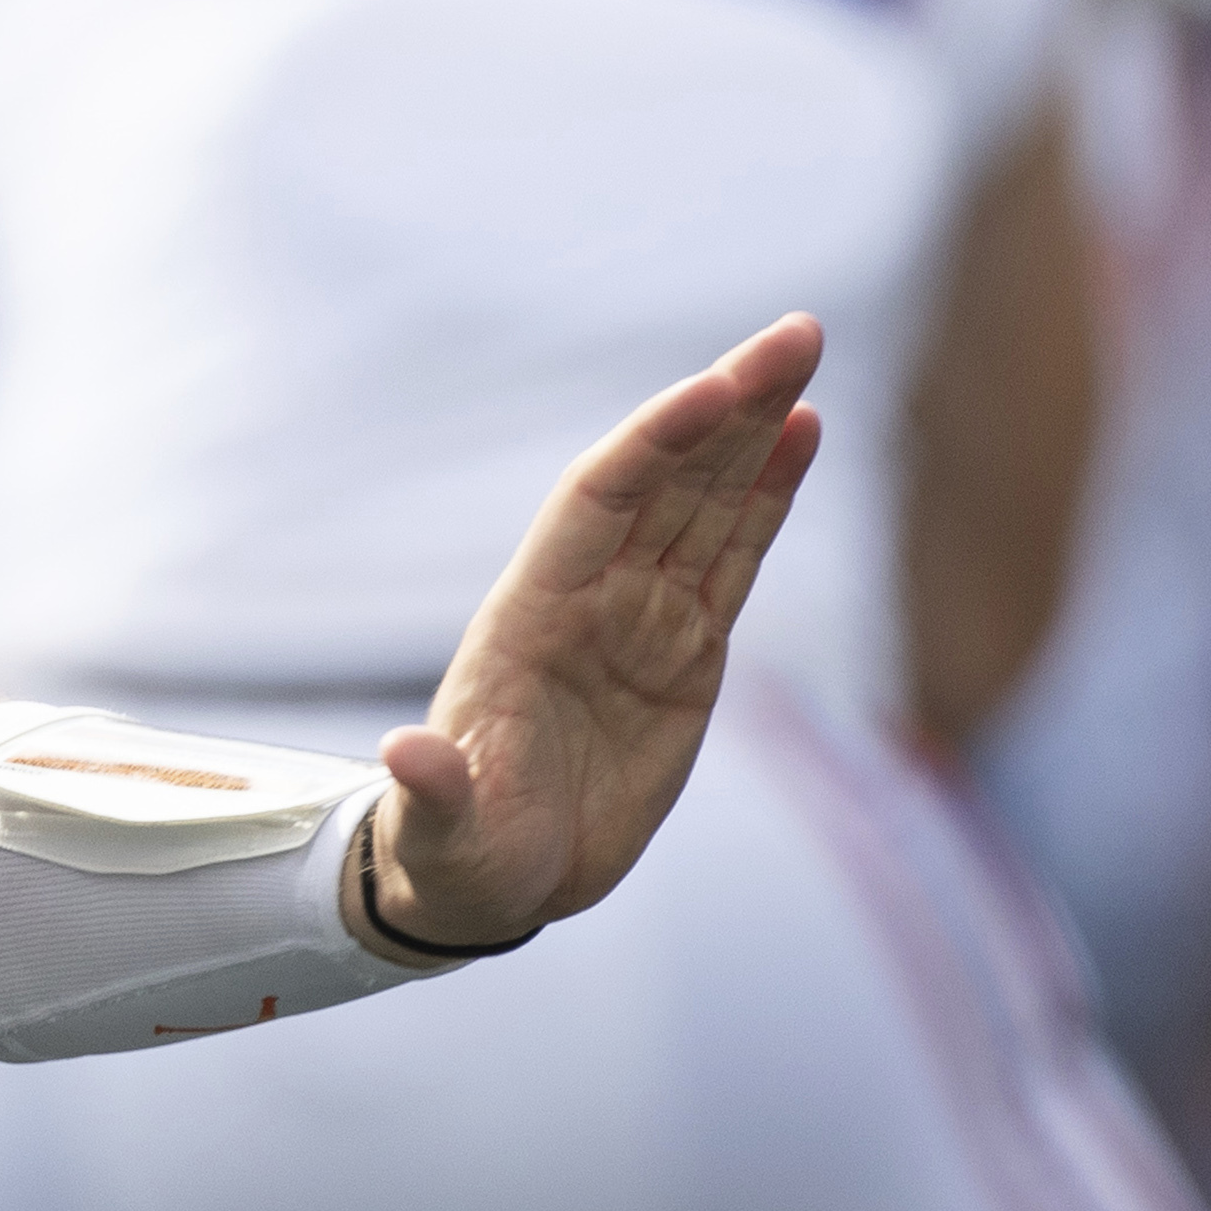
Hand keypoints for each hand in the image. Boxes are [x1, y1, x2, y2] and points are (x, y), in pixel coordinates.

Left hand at [364, 315, 827, 953]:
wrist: (493, 878)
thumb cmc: (459, 853)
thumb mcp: (444, 832)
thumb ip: (433, 792)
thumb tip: (404, 755)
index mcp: (531, 617)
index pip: (600, 502)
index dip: (656, 443)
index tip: (717, 387)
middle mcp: (590, 596)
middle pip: (667, 476)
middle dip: (729, 403)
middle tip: (799, 332)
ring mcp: (641, 616)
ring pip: (707, 499)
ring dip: (757, 427)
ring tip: (806, 352)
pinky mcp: (687, 648)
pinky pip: (736, 555)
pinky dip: (770, 494)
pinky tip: (803, 432)